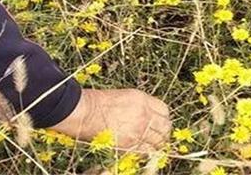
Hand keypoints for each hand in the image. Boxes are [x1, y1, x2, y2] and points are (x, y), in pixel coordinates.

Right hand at [48, 88, 171, 151]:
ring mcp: (139, 129)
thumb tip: (147, 117)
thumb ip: (138, 106)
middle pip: (165, 127)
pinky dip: (145, 152)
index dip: (163, 119)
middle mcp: (144, 113)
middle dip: (163, 133)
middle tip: (157, 138)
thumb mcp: (123, 97)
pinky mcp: (131, 143)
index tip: (159, 124)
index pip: (164, 110)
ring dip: (156, 144)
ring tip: (150, 146)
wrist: (85, 111)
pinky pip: (146, 151)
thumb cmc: (97, 104)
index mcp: (142, 99)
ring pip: (159, 141)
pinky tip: (139, 151)